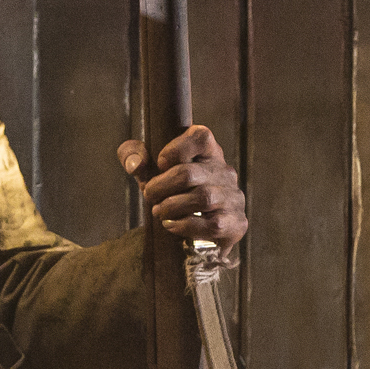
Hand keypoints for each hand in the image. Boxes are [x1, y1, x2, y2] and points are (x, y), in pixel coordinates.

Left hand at [118, 125, 248, 251]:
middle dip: (160, 186)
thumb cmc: (169, 192)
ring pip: (202, 198)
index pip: (200, 136)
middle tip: (149, 196)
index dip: (175, 149)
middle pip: (189, 173)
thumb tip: (135, 164)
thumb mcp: (148, 169)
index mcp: (208, 151)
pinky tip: (172, 226)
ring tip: (159, 212)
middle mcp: (225, 171)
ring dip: (172, 207)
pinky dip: (186, 226)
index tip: (159, 164)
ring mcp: (233, 197)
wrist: (191, 232)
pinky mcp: (236, 223)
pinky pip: (213, 224)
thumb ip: (133, 155)